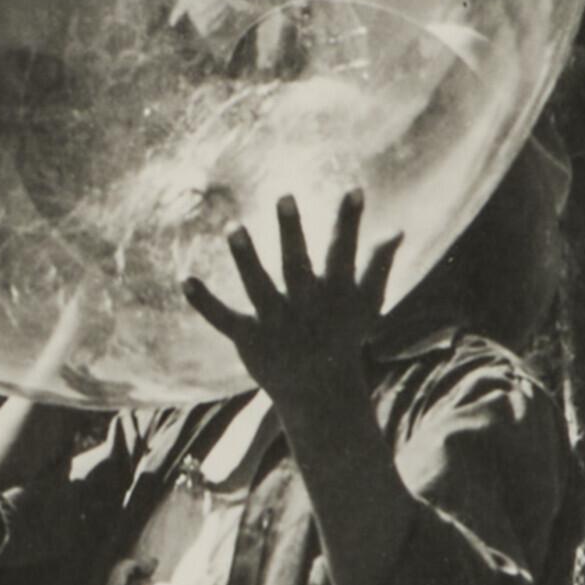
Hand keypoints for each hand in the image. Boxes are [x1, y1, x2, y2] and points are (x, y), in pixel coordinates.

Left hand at [183, 191, 400, 411]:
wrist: (319, 394)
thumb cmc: (343, 338)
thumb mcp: (366, 304)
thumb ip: (379, 266)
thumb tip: (398, 230)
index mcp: (334, 294)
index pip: (343, 252)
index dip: (349, 222)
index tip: (354, 190)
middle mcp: (305, 306)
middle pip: (297, 265)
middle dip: (292, 232)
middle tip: (285, 197)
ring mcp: (276, 322)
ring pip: (259, 286)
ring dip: (246, 259)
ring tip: (234, 226)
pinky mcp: (249, 338)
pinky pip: (224, 318)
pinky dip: (205, 303)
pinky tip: (185, 280)